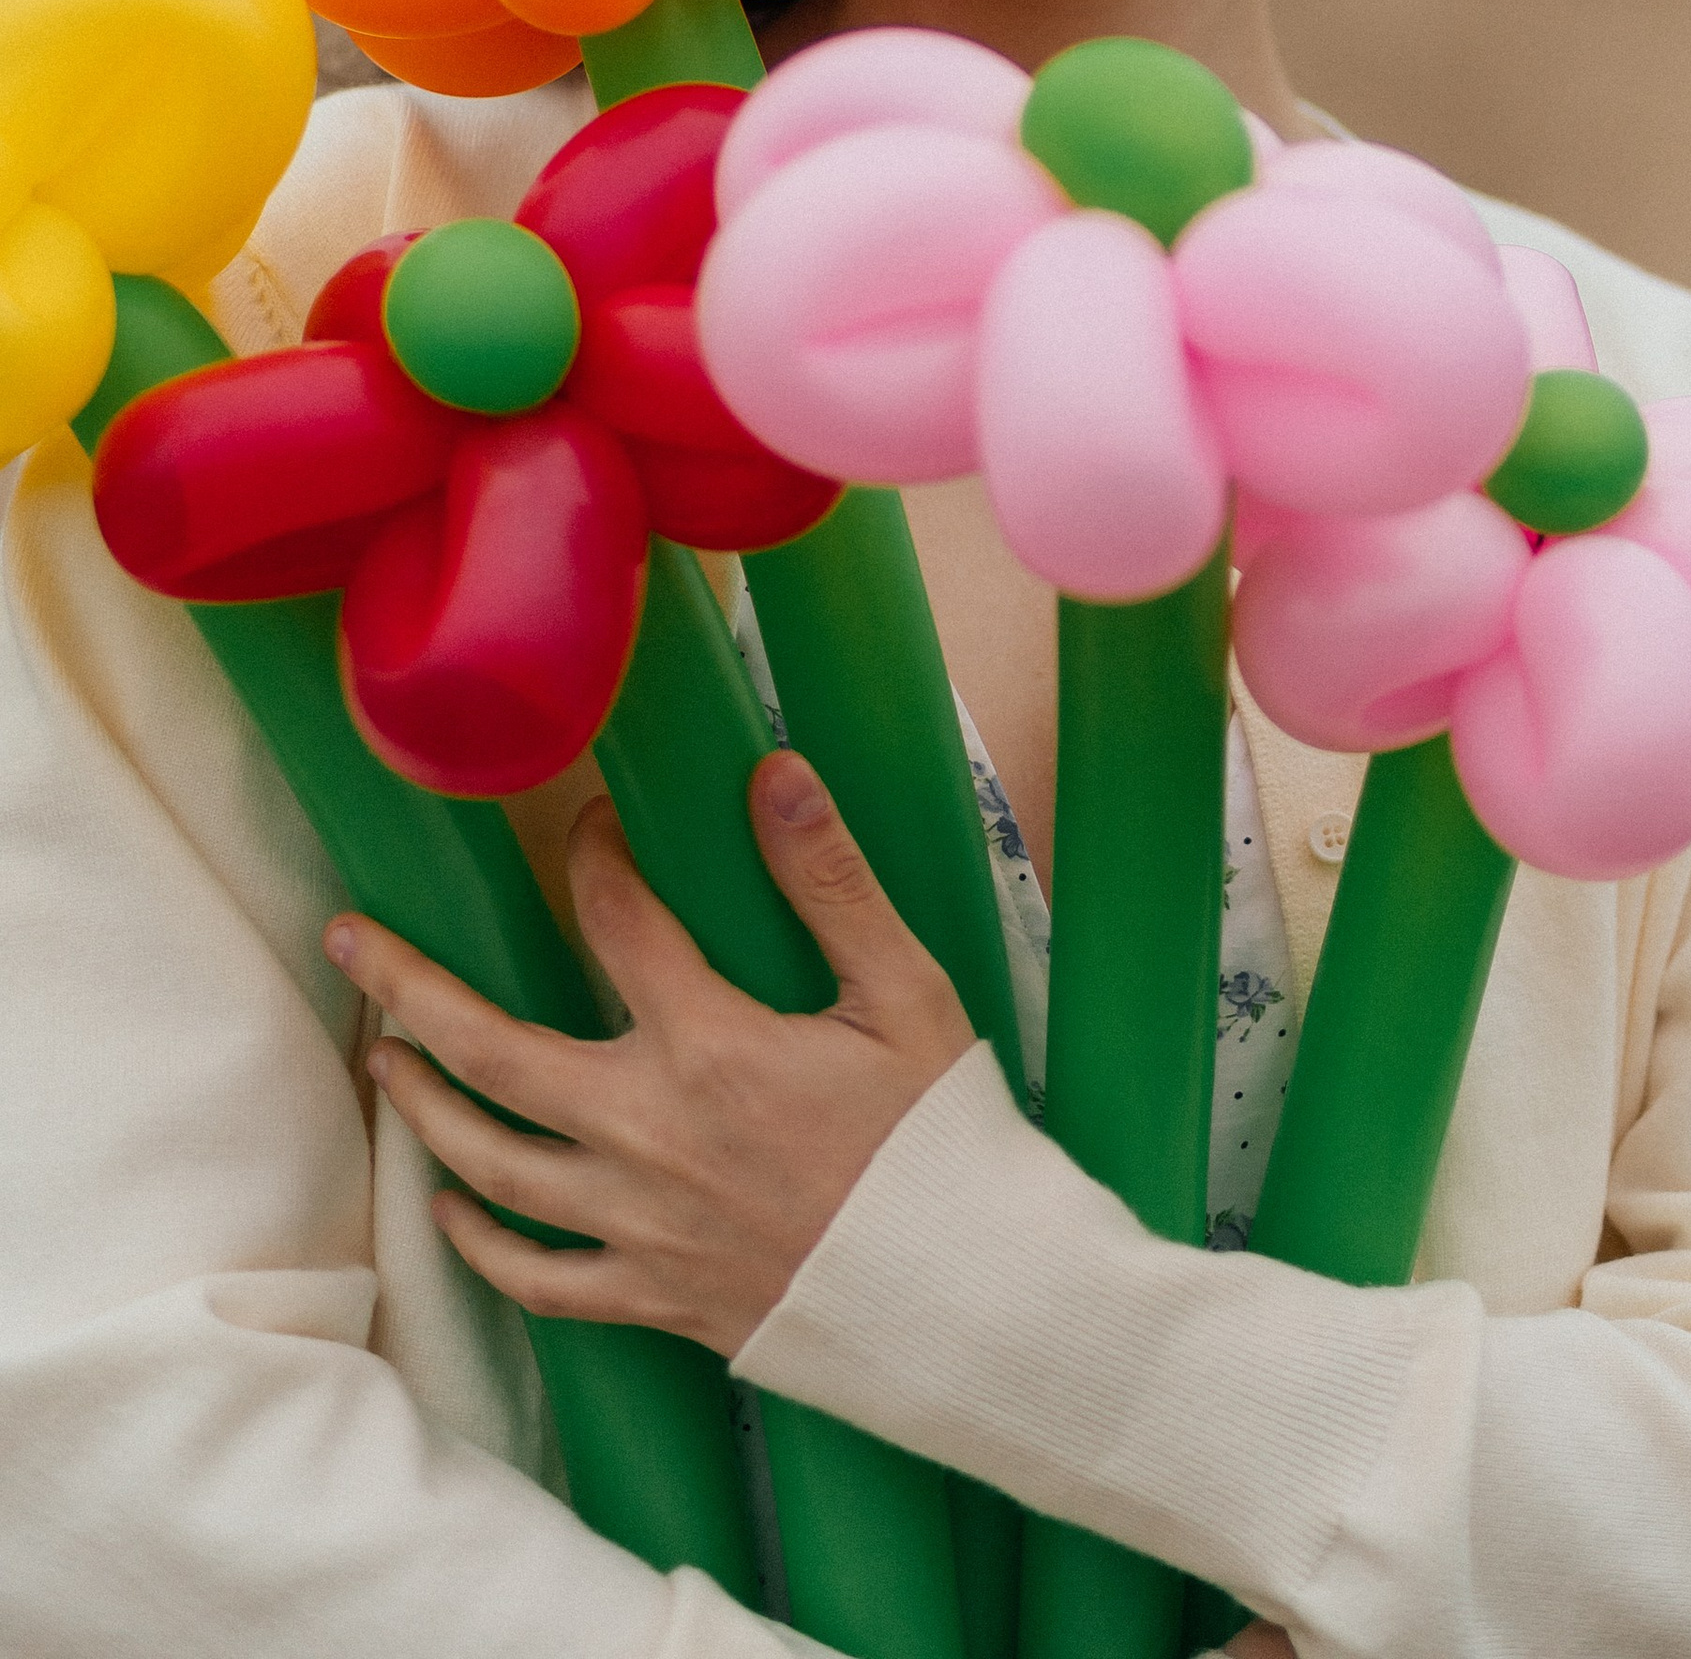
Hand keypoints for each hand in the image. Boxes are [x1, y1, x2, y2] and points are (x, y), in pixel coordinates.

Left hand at [325, 752, 972, 1357]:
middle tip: (349, 937)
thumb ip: (828, 880)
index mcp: (708, 1046)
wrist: (960, 1295)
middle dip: (407, 986)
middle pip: (491, 1049)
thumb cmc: (936, 1137)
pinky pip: (533, 1278)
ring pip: (489, 1161)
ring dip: (424, 1103)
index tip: (591, 823)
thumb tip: (774, 773)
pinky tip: (450, 1209)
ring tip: (384, 1056)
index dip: (594, 855)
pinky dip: (478, 1244)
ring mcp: (635, 1223)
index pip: (616, 919)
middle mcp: (646, 1133)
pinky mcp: (648, 1296)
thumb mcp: (904, 991)